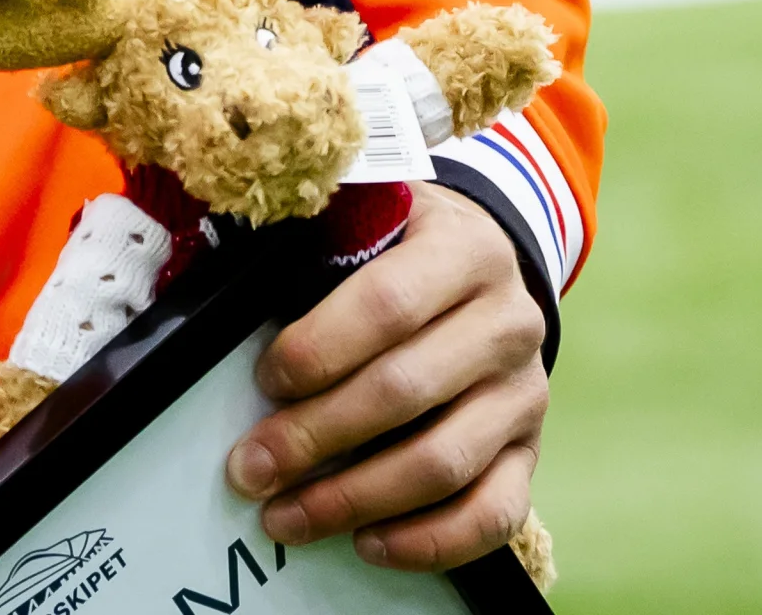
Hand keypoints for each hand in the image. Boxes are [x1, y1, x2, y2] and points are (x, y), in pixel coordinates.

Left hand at [225, 185, 548, 570]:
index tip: (265, 380)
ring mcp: (525, 393)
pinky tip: (367, 543)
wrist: (486, 263)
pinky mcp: (530, 452)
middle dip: (315, 436)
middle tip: (250, 468)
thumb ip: (315, 243)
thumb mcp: (370, 218)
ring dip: (355, 499)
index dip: (319, 348)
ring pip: (443, 463)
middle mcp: (509, 322)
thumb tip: (230, 304)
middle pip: (406, 391)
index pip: (388, 304)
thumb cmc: (403, 247)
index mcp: (464, 250)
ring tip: (286, 517)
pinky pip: (493, 515)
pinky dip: (427, 541)